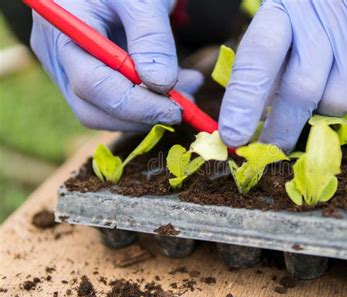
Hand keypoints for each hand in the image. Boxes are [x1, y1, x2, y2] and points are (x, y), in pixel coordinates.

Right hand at [30, 0, 202, 131]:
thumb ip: (151, 39)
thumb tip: (162, 85)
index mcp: (62, 32)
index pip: (93, 85)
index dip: (137, 106)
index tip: (175, 110)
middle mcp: (59, 57)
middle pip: (93, 109)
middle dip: (142, 116)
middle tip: (183, 107)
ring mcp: (69, 69)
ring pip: (106, 111)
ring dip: (150, 111)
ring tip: (188, 89)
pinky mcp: (89, 74)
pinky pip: (116, 101)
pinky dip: (149, 101)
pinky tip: (179, 85)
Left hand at [219, 0, 346, 151]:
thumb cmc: (314, 26)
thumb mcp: (282, 37)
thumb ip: (265, 76)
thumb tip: (244, 129)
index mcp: (284, 8)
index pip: (259, 55)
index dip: (245, 100)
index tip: (233, 136)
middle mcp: (325, 10)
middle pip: (302, 89)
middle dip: (283, 129)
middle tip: (272, 149)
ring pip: (338, 102)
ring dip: (325, 110)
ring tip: (326, 86)